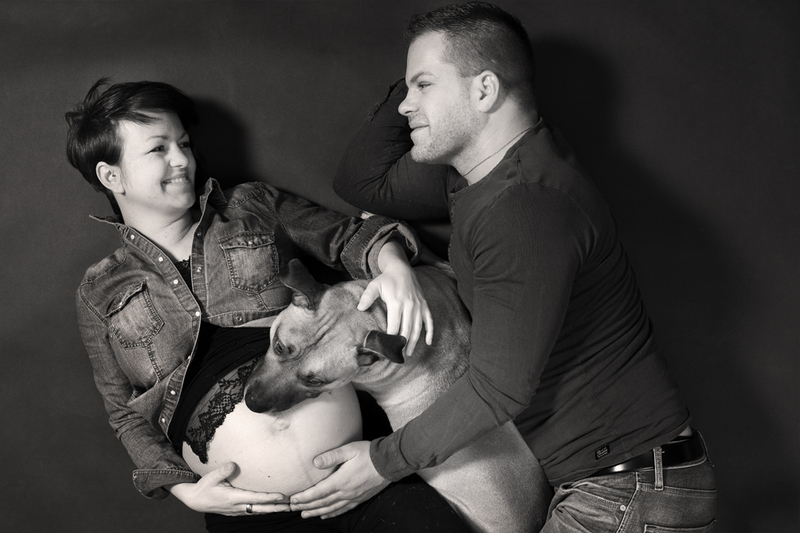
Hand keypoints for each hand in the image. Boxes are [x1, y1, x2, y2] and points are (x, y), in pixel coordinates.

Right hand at [168, 462, 289, 515]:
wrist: (195, 500)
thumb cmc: (204, 487)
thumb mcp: (211, 477)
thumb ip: (223, 471)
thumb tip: (234, 464)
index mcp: (233, 498)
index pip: (256, 498)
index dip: (269, 498)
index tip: (282, 496)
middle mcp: (237, 506)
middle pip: (261, 508)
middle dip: (276, 507)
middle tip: (291, 505)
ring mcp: (237, 510)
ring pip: (258, 511)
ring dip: (272, 510)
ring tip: (286, 507)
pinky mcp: (236, 511)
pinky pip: (253, 512)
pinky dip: (263, 510)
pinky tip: (271, 508)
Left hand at [289, 441, 389, 518]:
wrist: (388, 462)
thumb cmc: (368, 453)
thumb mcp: (349, 450)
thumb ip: (331, 456)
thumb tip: (314, 462)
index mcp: (341, 480)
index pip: (318, 492)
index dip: (304, 497)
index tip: (293, 499)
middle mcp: (345, 492)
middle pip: (322, 502)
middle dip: (306, 506)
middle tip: (293, 508)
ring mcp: (353, 497)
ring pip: (331, 508)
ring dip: (316, 512)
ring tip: (305, 514)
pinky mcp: (360, 498)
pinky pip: (343, 509)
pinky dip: (332, 513)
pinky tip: (325, 515)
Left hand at [361, 242, 433, 355]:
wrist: (402, 268)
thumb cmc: (387, 279)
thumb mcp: (374, 285)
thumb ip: (367, 297)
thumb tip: (359, 308)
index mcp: (396, 302)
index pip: (394, 326)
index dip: (390, 338)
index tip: (386, 349)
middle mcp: (410, 305)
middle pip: (406, 330)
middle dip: (402, 344)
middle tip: (396, 356)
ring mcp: (419, 306)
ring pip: (418, 328)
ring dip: (414, 342)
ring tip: (408, 353)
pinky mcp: (425, 305)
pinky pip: (430, 321)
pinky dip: (430, 332)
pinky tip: (428, 343)